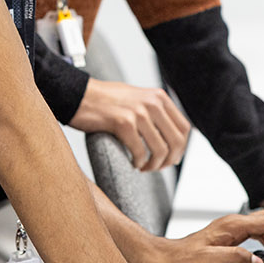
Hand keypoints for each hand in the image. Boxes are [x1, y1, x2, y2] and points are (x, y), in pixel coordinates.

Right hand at [70, 78, 190, 170]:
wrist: (79, 95)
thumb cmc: (105, 100)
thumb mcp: (138, 98)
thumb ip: (155, 110)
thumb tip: (172, 135)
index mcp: (159, 97)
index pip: (184, 128)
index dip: (180, 148)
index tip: (171, 158)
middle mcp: (152, 103)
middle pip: (176, 141)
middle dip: (169, 160)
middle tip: (157, 167)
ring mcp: (139, 112)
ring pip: (160, 150)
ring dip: (153, 165)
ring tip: (143, 167)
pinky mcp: (123, 123)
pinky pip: (140, 152)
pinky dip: (138, 163)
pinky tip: (132, 163)